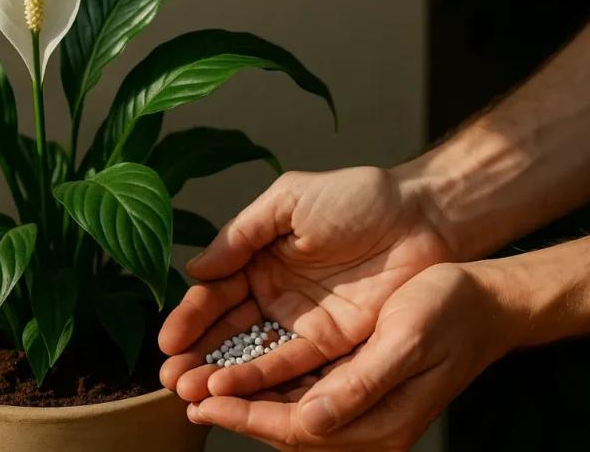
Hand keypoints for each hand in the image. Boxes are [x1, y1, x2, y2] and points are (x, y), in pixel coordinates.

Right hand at [158, 167, 453, 402]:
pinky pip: (294, 367)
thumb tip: (195, 268)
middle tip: (170, 379)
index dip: (190, 318)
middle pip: (226, 332)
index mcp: (259, 259)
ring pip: (253, 355)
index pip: (215, 294)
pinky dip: (261, 380)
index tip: (167, 342)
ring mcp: (303, 322)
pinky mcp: (335, 344)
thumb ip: (241, 234)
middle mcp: (275, 295)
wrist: (422, 215)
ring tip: (189, 393)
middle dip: (196, 356)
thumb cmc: (358, 196)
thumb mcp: (289, 201)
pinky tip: (231, 392)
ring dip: (220, 376)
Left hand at [186, 263, 516, 450]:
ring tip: (196, 381)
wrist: (487, 301)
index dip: (245, 414)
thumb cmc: (451, 313)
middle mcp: (364, 421)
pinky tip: (237, 367)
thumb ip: (360, 386)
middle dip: (231, 408)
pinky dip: (265, 380)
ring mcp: (359, 404)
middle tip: (182, 391)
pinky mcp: (354, 383)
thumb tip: (310, 422)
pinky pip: (300, 388)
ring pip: (286, 408)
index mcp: (378, 420)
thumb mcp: (407, 340)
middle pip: (282, 424)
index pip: (295, 428)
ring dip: (242, 396)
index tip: (202, 400)